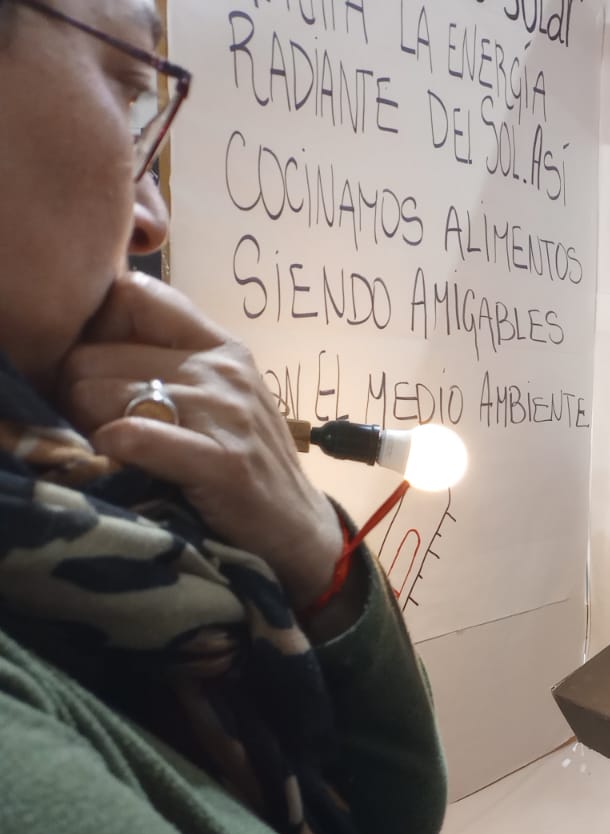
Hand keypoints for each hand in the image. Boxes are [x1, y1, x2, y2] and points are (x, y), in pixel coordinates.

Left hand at [57, 272, 341, 609]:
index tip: (101, 375)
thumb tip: (86, 346)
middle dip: (78, 395)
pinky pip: (133, 436)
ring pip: (98, 392)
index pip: (132, 294)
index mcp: (220, 346)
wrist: (298, 531)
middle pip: (93, 353)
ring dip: (88, 427)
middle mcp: (223, 369)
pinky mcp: (223, 461)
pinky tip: (123, 465)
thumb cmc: (245, 465)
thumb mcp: (217, 398)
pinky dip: (112, 450)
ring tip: (110, 452)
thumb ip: (167, 362)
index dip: (96, 332)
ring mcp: (226, 413)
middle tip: (97, 429)